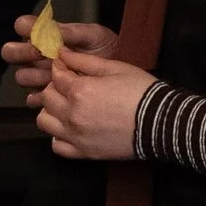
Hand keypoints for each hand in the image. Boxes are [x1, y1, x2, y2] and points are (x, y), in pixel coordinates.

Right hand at [2, 15, 118, 99]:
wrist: (119, 71)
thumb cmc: (105, 48)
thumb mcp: (91, 35)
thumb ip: (69, 32)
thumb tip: (47, 27)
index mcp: (47, 36)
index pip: (23, 27)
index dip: (27, 31)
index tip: (38, 35)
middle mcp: (38, 55)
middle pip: (12, 53)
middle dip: (22, 53)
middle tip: (38, 54)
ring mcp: (41, 75)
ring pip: (22, 76)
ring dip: (32, 75)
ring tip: (49, 75)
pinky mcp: (48, 94)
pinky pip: (33, 98)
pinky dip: (38, 97)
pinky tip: (50, 93)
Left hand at [35, 48, 154, 161]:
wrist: (161, 123)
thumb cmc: (141, 91)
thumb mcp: (115, 68)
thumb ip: (84, 60)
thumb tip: (62, 52)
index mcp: (80, 90)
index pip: (55, 75)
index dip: (59, 67)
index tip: (66, 66)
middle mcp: (72, 114)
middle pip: (46, 97)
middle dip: (54, 86)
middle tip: (68, 84)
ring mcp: (76, 136)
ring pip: (44, 121)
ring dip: (51, 110)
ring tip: (67, 106)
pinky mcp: (84, 153)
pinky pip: (57, 146)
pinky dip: (58, 136)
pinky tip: (70, 127)